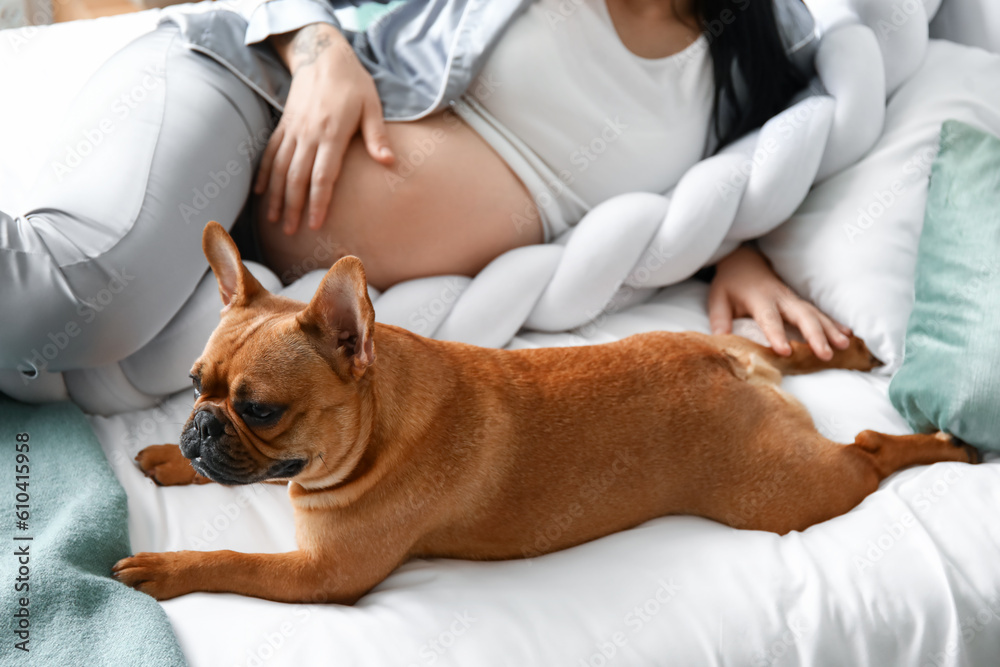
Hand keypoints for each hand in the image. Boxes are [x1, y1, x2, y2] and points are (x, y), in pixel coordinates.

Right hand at [256, 23, 394, 233]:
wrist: (322, 55)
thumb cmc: (353, 83)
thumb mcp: (373, 106)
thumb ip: (377, 136)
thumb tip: (389, 162)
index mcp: (332, 133)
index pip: (323, 176)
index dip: (318, 202)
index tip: (315, 223)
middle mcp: (308, 134)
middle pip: (297, 178)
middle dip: (293, 207)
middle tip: (291, 232)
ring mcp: (293, 130)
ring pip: (280, 168)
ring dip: (276, 195)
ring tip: (274, 220)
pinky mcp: (284, 125)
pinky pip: (271, 153)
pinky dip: (264, 173)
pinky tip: (261, 192)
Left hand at [708, 244, 850, 359]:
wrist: (744, 262)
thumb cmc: (730, 284)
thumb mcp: (718, 299)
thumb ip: (720, 320)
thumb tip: (720, 342)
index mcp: (759, 298)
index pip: (769, 318)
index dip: (776, 335)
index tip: (785, 352)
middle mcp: (780, 298)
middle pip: (801, 315)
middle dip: (815, 335)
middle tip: (826, 354)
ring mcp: (793, 299)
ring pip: (815, 314)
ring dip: (830, 330)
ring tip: (844, 346)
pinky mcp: (800, 302)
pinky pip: (819, 312)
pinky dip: (834, 323)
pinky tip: (847, 335)